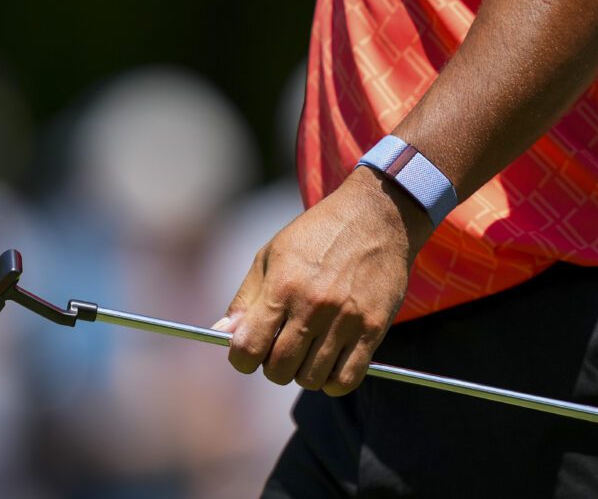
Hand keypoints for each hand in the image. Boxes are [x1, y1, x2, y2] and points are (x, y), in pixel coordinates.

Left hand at [215, 166, 432, 395]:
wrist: (375, 215)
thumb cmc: (317, 234)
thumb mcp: (271, 254)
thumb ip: (246, 298)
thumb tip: (222, 333)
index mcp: (282, 287)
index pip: (248, 348)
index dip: (242, 359)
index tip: (248, 353)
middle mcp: (312, 307)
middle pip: (279, 370)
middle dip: (273, 367)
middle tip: (281, 349)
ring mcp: (345, 320)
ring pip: (312, 379)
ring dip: (304, 373)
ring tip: (307, 351)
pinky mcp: (373, 328)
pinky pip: (347, 379)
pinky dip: (333, 382)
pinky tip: (330, 363)